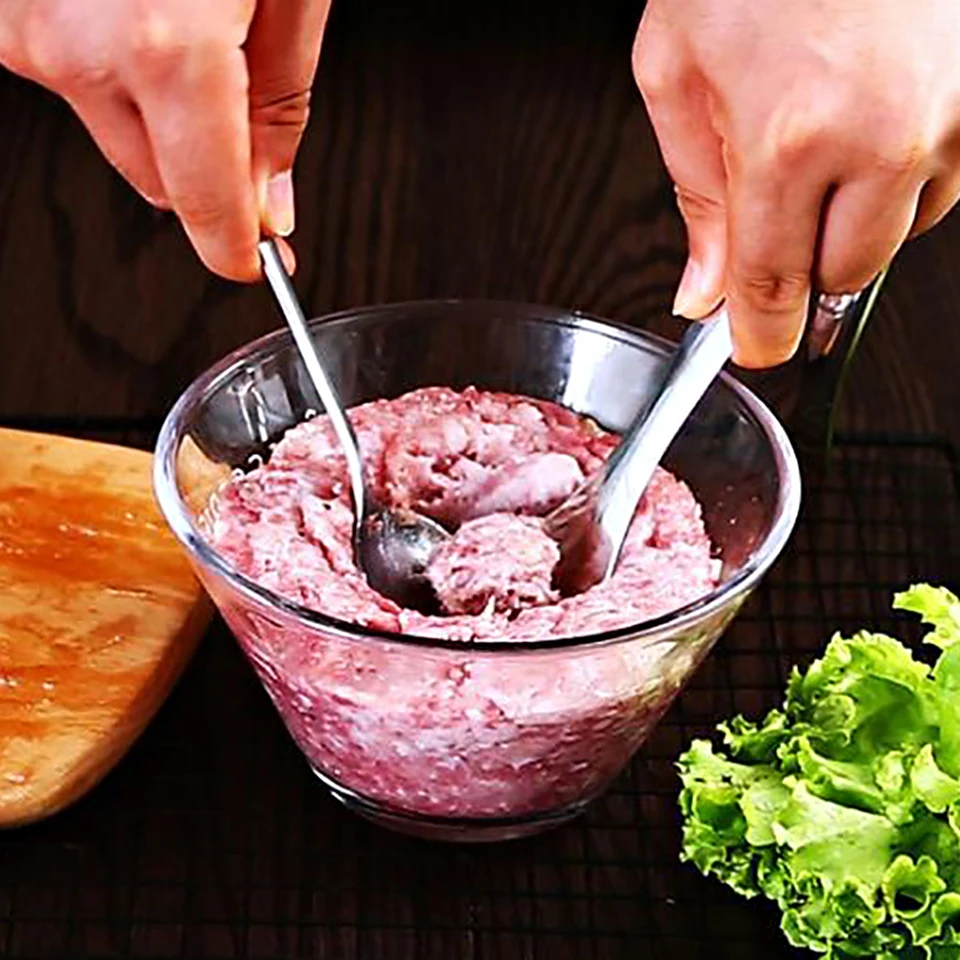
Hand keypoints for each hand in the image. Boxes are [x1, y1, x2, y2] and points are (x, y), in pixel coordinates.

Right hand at [0, 0, 331, 280]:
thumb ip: (279, 103)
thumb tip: (268, 197)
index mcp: (166, 46)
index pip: (208, 206)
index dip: (238, 247)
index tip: (258, 262)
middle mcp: (80, 47)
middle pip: (160, 182)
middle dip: (208, 167)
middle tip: (242, 98)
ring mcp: (29, 28)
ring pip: (117, 133)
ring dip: (159, 110)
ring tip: (187, 18)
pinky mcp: (7, 14)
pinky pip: (80, 80)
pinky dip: (116, 65)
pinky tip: (143, 7)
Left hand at [633, 0, 959, 367]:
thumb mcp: (677, 66)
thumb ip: (693, 195)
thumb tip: (705, 290)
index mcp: (791, 137)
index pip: (774, 285)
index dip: (761, 333)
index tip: (753, 346)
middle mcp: (884, 137)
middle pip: (843, 278)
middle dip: (801, 269)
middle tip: (774, 217)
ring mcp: (952, 116)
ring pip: (899, 235)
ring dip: (854, 216)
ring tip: (821, 136)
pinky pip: (944, 185)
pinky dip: (900, 175)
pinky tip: (867, 120)